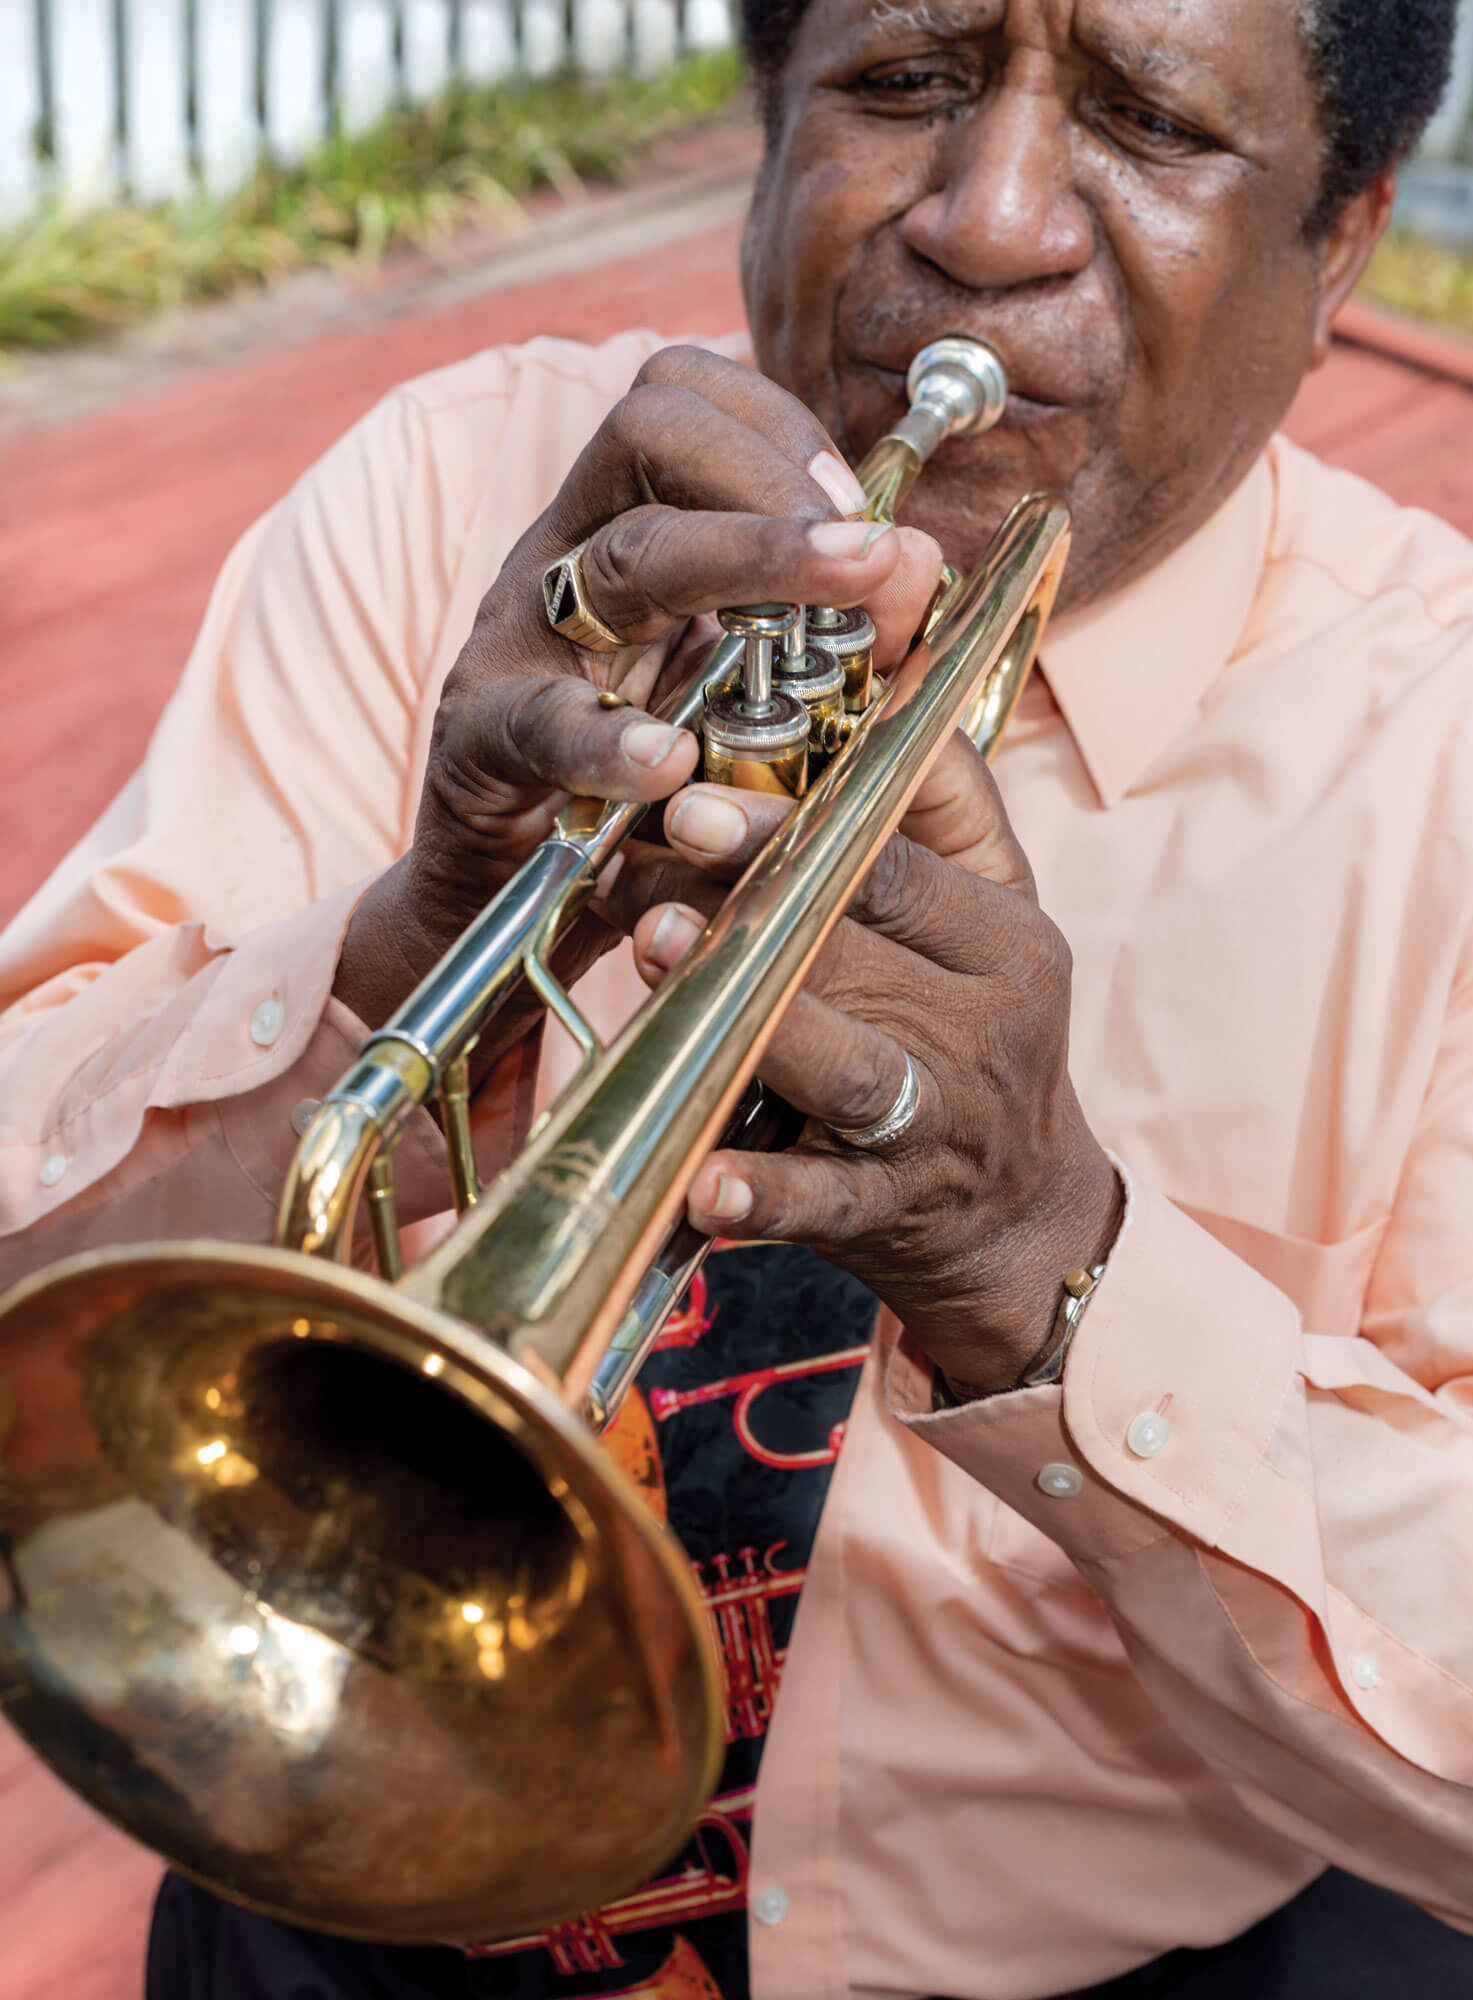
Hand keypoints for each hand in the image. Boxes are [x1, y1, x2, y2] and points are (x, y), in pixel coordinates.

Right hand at [334, 345, 941, 1052]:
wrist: (512, 895)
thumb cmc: (641, 780)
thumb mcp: (736, 692)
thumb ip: (826, 627)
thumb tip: (919, 556)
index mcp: (618, 525)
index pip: (682, 393)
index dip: (779, 424)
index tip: (856, 504)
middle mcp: (565, 558)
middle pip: (649, 431)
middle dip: (774, 472)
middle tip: (861, 550)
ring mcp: (517, 642)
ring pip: (620, 554)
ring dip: (744, 560)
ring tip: (836, 604)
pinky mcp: (482, 743)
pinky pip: (543, 722)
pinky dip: (611, 740)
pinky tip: (672, 759)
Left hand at [605, 732, 1122, 1392]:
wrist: (1021, 1218)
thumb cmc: (977, 1039)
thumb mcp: (990, 924)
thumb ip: (942, 816)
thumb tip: (891, 683)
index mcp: (1004, 939)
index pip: (891, 867)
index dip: (787, 830)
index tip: (689, 797)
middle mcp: (983, 1028)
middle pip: (849, 953)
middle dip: (735, 910)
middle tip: (634, 877)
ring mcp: (937, 1127)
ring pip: (843, 1066)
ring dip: (748, 1016)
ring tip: (656, 962)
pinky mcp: (890, 1213)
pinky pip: (821, 1201)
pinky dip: (760, 1192)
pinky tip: (700, 1179)